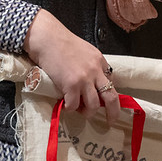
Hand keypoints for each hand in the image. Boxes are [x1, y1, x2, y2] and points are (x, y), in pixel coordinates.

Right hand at [23, 9, 119, 123]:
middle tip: (110, 121)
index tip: (105, 102)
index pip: (111, 81)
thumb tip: (93, 82)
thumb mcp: (85, 51)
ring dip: (87, 112)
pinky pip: (74, 105)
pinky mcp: (71, 85)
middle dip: (113, 112)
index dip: (108, 93)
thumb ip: (91, 65)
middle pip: (111, 96)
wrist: (48, 38)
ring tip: (79, 109)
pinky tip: (65, 104)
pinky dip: (70, 108)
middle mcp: (96, 70)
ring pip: (93, 105)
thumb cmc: (63, 43)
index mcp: (100, 61)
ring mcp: (84, 79)